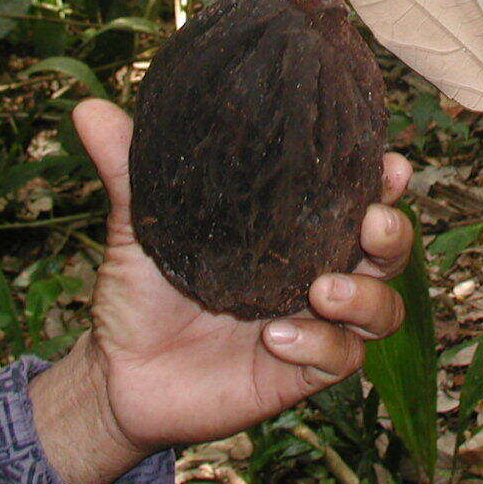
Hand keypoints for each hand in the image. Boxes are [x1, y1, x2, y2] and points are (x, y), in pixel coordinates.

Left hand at [30, 98, 412, 483]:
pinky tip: (276, 338)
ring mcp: (316, 324)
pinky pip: (338, 360)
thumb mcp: (137, 227)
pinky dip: (318, 346)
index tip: (387, 163)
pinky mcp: (301, 374)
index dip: (384, 180)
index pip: (359, 197)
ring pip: (382, 309)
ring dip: (365, 296)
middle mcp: (319, 271)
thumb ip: (127, 171)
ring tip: (321, 291)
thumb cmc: (140, 290)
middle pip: (389, 250)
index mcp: (297, 229)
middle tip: (370, 222)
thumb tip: (89, 109)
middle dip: (393, 233)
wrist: (116, 372)